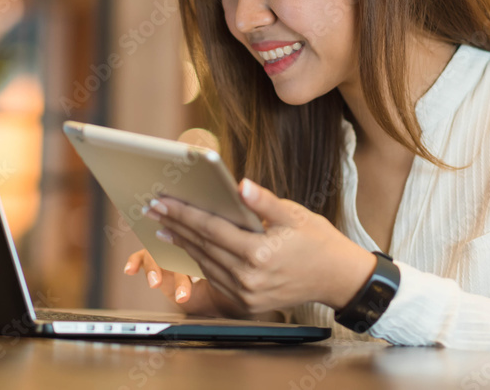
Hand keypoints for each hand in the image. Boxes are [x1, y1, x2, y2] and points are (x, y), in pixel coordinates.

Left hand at [142, 178, 377, 314]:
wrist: (337, 279)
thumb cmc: (317, 241)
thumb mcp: (295, 214)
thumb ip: (264, 202)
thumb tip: (241, 185)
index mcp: (260, 253)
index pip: (211, 229)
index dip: (184, 213)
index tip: (162, 200)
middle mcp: (249, 278)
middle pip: (202, 246)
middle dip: (175, 224)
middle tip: (152, 208)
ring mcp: (246, 294)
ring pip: (205, 264)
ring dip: (182, 243)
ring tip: (164, 224)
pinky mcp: (247, 303)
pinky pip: (215, 278)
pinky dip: (198, 260)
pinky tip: (187, 246)